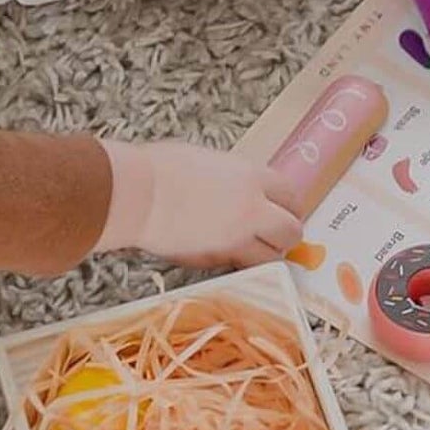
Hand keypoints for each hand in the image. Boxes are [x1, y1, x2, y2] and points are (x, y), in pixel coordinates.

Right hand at [97, 141, 303, 267]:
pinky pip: (240, 268)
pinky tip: (220, 253)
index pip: (292, 195)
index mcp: (250, 176)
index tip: (283, 211)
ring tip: (248, 249)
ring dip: (265, 255)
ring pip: (272, 258)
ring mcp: (236, 238)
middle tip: (272, 235)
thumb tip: (238, 188)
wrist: (136, 193)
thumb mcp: (207, 161)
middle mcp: (252, 208)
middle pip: (292, 231)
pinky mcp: (217, 260)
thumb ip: (231, 178)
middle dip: (285, 235)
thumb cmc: (160, 168)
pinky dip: (237, 265)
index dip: (289, 206)